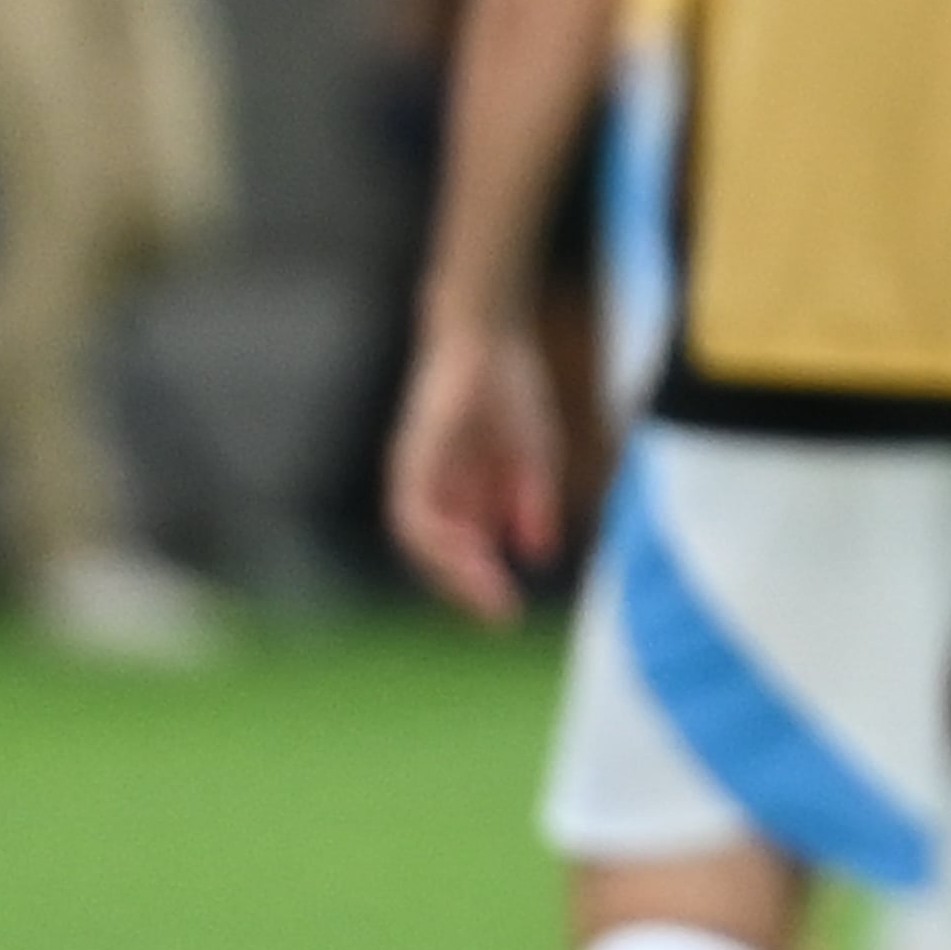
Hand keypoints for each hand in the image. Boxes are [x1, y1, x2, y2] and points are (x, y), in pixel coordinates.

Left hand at [388, 305, 562, 625]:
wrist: (491, 335)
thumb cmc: (511, 389)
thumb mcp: (533, 455)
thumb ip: (532, 503)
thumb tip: (539, 555)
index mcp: (459, 488)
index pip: (461, 548)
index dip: (481, 581)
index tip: (508, 611)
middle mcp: (430, 485)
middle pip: (439, 552)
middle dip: (469, 586)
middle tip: (500, 614)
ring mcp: (416, 471)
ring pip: (422, 539)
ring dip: (452, 570)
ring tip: (486, 591)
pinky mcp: (411, 456)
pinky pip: (415, 512)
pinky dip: (440, 538)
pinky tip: (469, 552)